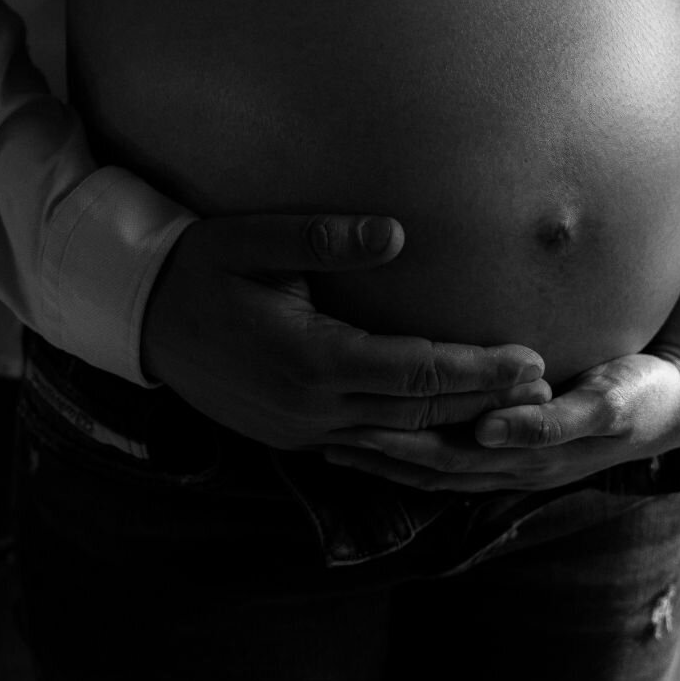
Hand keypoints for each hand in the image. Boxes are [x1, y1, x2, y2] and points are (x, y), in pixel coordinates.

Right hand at [141, 212, 549, 451]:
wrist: (137, 317)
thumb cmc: (198, 267)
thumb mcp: (254, 240)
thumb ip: (325, 238)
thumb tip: (397, 234)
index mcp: (311, 359)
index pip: (417, 371)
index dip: (478, 368)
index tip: (529, 360)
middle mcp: (311, 407)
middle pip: (417, 412)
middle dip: (482, 401)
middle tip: (542, 387)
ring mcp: (299, 430)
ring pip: (395, 440)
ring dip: (452, 427)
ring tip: (506, 413)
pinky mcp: (289, 436)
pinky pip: (365, 446)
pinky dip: (409, 440)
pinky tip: (437, 432)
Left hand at [321, 348, 679, 492]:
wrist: (671, 399)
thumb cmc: (638, 396)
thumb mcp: (605, 406)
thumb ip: (550, 422)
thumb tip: (490, 431)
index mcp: (523, 457)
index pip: (443, 457)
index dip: (395, 447)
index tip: (349, 430)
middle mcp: (508, 465)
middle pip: (425, 464)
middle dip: (374, 453)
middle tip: (319, 435)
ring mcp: (509, 458)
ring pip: (432, 464)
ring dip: (383, 456)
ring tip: (332, 441)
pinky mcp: (512, 440)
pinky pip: (450, 449)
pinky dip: (412, 447)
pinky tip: (381, 431)